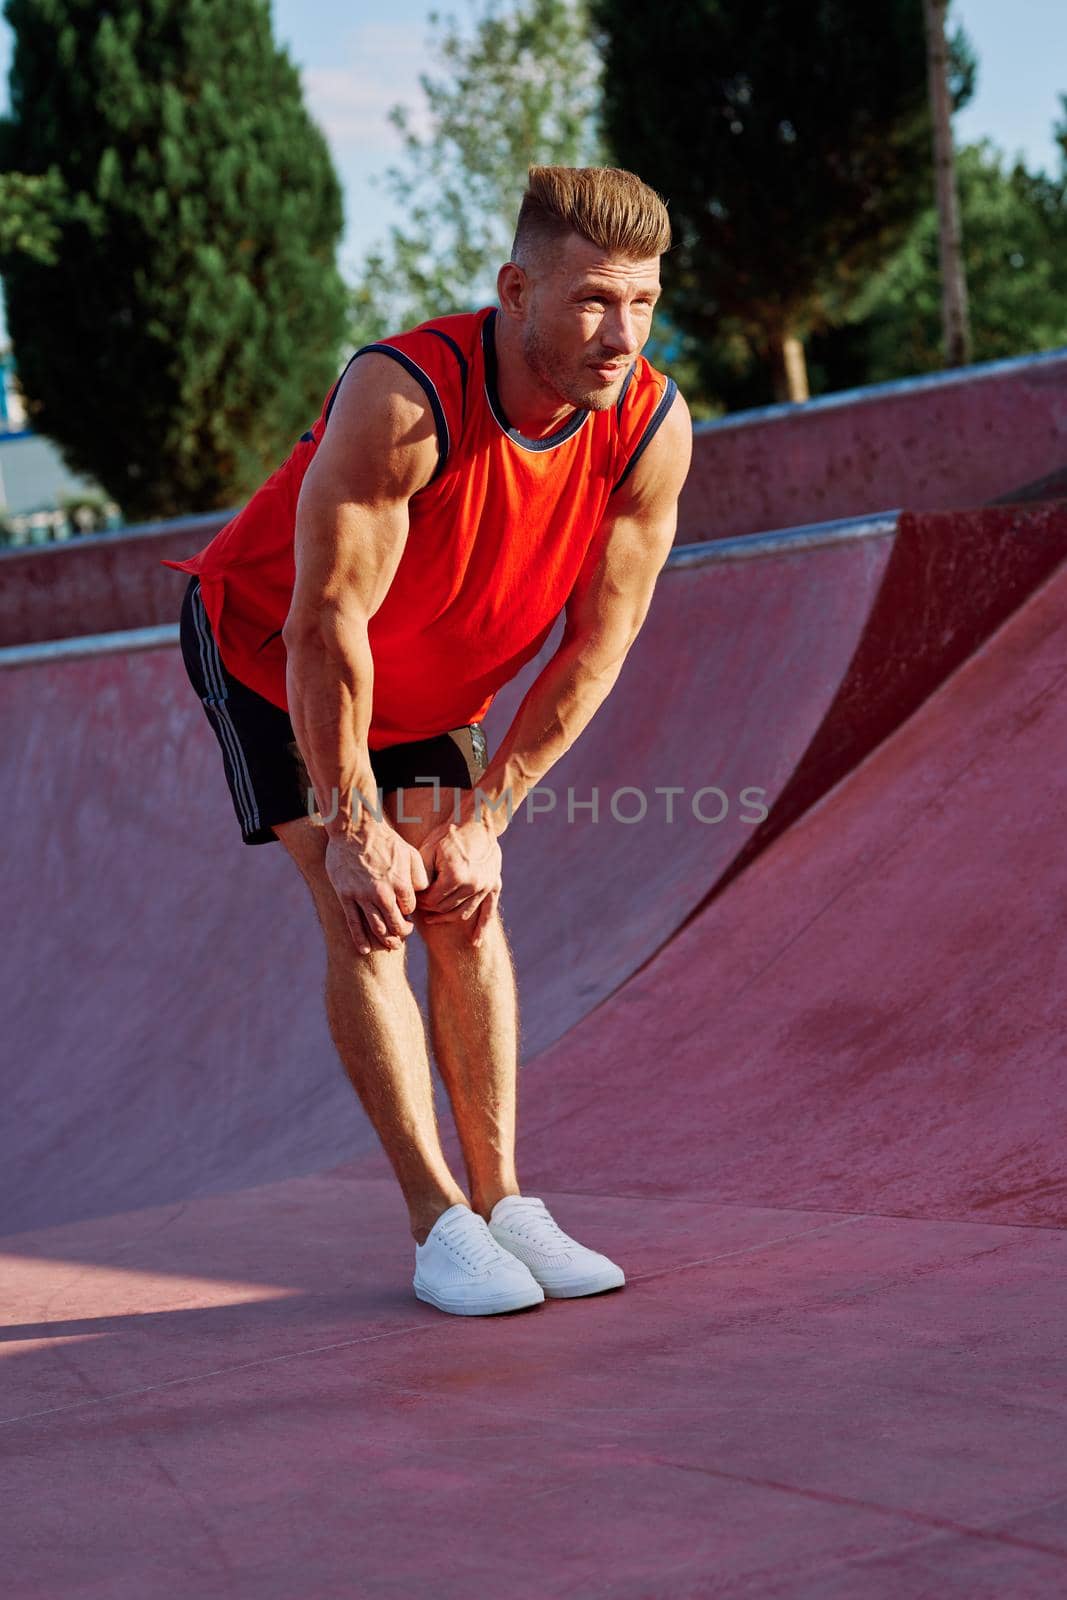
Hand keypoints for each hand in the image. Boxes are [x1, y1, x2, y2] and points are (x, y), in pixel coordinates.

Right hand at [325, 817, 429, 954]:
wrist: (354, 829)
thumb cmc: (385, 840)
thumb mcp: (410, 853)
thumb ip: (418, 875)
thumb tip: (421, 894)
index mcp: (400, 883)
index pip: (409, 910)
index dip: (409, 913)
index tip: (406, 912)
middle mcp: (382, 893)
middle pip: (395, 925)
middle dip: (401, 934)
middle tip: (403, 935)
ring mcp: (362, 896)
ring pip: (376, 928)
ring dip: (385, 941)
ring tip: (391, 945)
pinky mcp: (345, 896)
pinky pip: (353, 923)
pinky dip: (360, 939)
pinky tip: (365, 950)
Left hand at [417, 808, 502, 945]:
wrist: (477, 821)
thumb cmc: (448, 834)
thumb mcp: (427, 850)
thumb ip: (420, 876)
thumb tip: (413, 897)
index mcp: (455, 877)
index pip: (432, 901)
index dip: (420, 903)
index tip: (412, 900)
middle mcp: (472, 885)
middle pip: (446, 908)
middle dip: (430, 909)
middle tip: (420, 907)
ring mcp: (485, 887)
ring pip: (463, 912)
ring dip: (447, 917)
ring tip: (433, 919)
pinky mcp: (494, 885)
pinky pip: (488, 911)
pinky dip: (482, 928)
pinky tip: (475, 942)